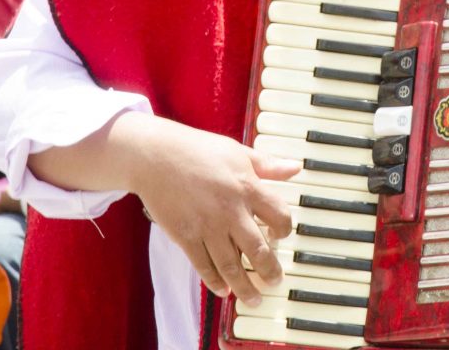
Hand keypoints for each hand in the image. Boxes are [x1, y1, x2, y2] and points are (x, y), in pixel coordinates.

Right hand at [129, 117, 301, 305]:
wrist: (155, 155)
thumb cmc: (197, 149)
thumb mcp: (237, 152)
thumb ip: (267, 165)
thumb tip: (294, 168)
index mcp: (247, 186)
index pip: (280, 215)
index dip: (285, 229)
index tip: (280, 236)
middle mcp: (230, 209)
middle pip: (259, 250)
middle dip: (270, 271)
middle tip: (275, 281)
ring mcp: (207, 226)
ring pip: (232, 267)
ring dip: (246, 288)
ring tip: (254, 299)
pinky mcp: (185, 236)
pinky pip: (204, 266)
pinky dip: (215, 282)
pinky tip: (223, 290)